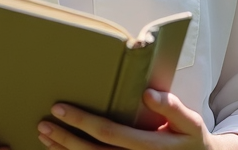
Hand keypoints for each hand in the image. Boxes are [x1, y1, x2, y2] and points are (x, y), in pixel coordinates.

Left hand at [37, 90, 237, 149]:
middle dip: (66, 139)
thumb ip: (171, 108)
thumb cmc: (193, 138)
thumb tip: (147, 93)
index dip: (83, 122)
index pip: (110, 133)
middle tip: (43, 124)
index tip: (60, 108)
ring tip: (44, 136)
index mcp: (151, 147)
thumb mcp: (191, 122)